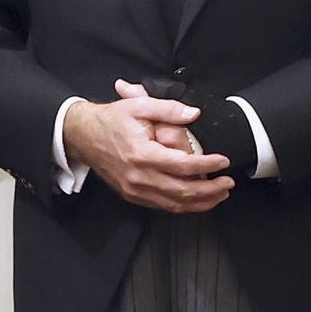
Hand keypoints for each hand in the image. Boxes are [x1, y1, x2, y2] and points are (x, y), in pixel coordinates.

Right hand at [62, 85, 232, 213]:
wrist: (82, 135)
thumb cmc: (109, 120)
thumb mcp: (138, 105)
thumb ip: (169, 109)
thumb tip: (194, 114)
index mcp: (142, 154)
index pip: (184, 165)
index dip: (208, 165)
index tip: (223, 161)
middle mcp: (138, 177)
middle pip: (183, 191)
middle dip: (211, 189)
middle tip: (228, 182)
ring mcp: (134, 189)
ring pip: (175, 204)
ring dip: (201, 202)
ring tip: (219, 194)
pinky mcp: (132, 195)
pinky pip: (163, 206)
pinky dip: (183, 205)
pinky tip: (197, 199)